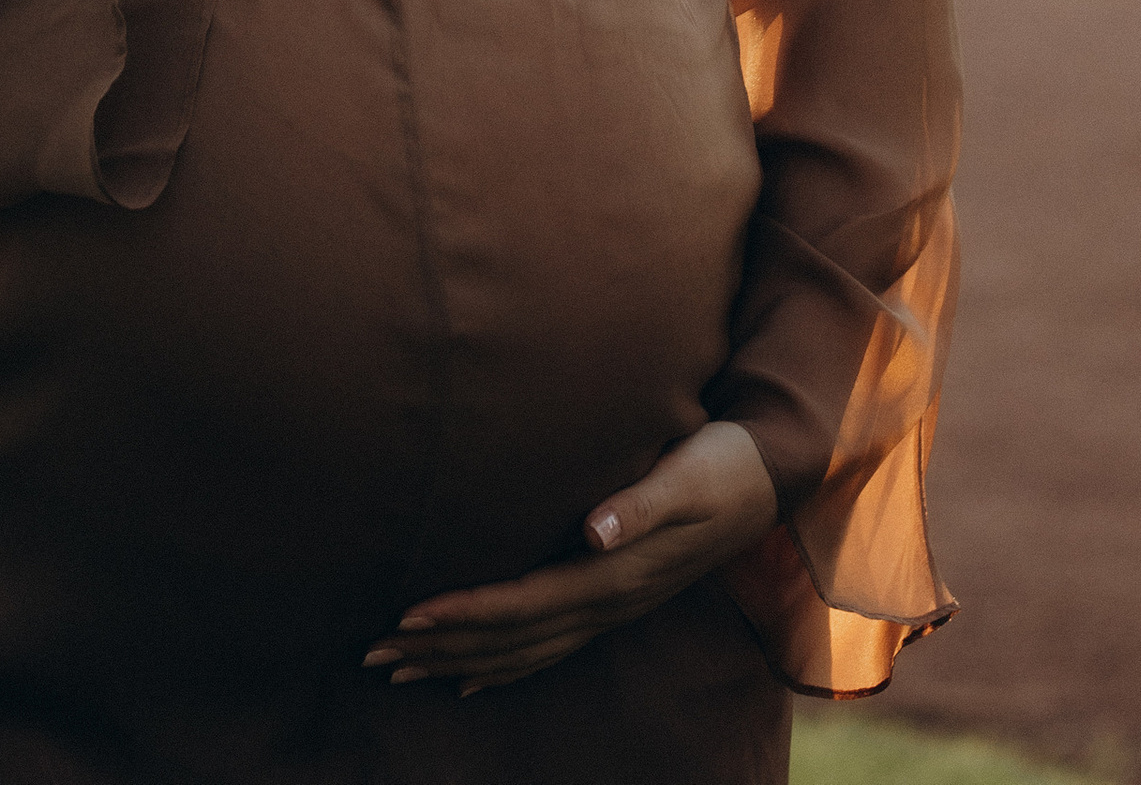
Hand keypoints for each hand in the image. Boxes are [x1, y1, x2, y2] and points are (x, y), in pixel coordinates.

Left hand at [362, 421, 778, 693]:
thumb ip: (641, 503)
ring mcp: (611, 607)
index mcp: (615, 575)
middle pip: (510, 639)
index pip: (524, 604)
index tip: (406, 617)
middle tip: (372, 657)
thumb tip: (593, 530)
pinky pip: (548, 646)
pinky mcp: (614, 596)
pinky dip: (504, 664)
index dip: (465, 613)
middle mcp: (607, 602)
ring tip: (402, 670)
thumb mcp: (686, 473)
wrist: (767, 477)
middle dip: (440, 649)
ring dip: (459, 661)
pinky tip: (471, 677)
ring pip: (522, 650)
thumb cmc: (720, 464)